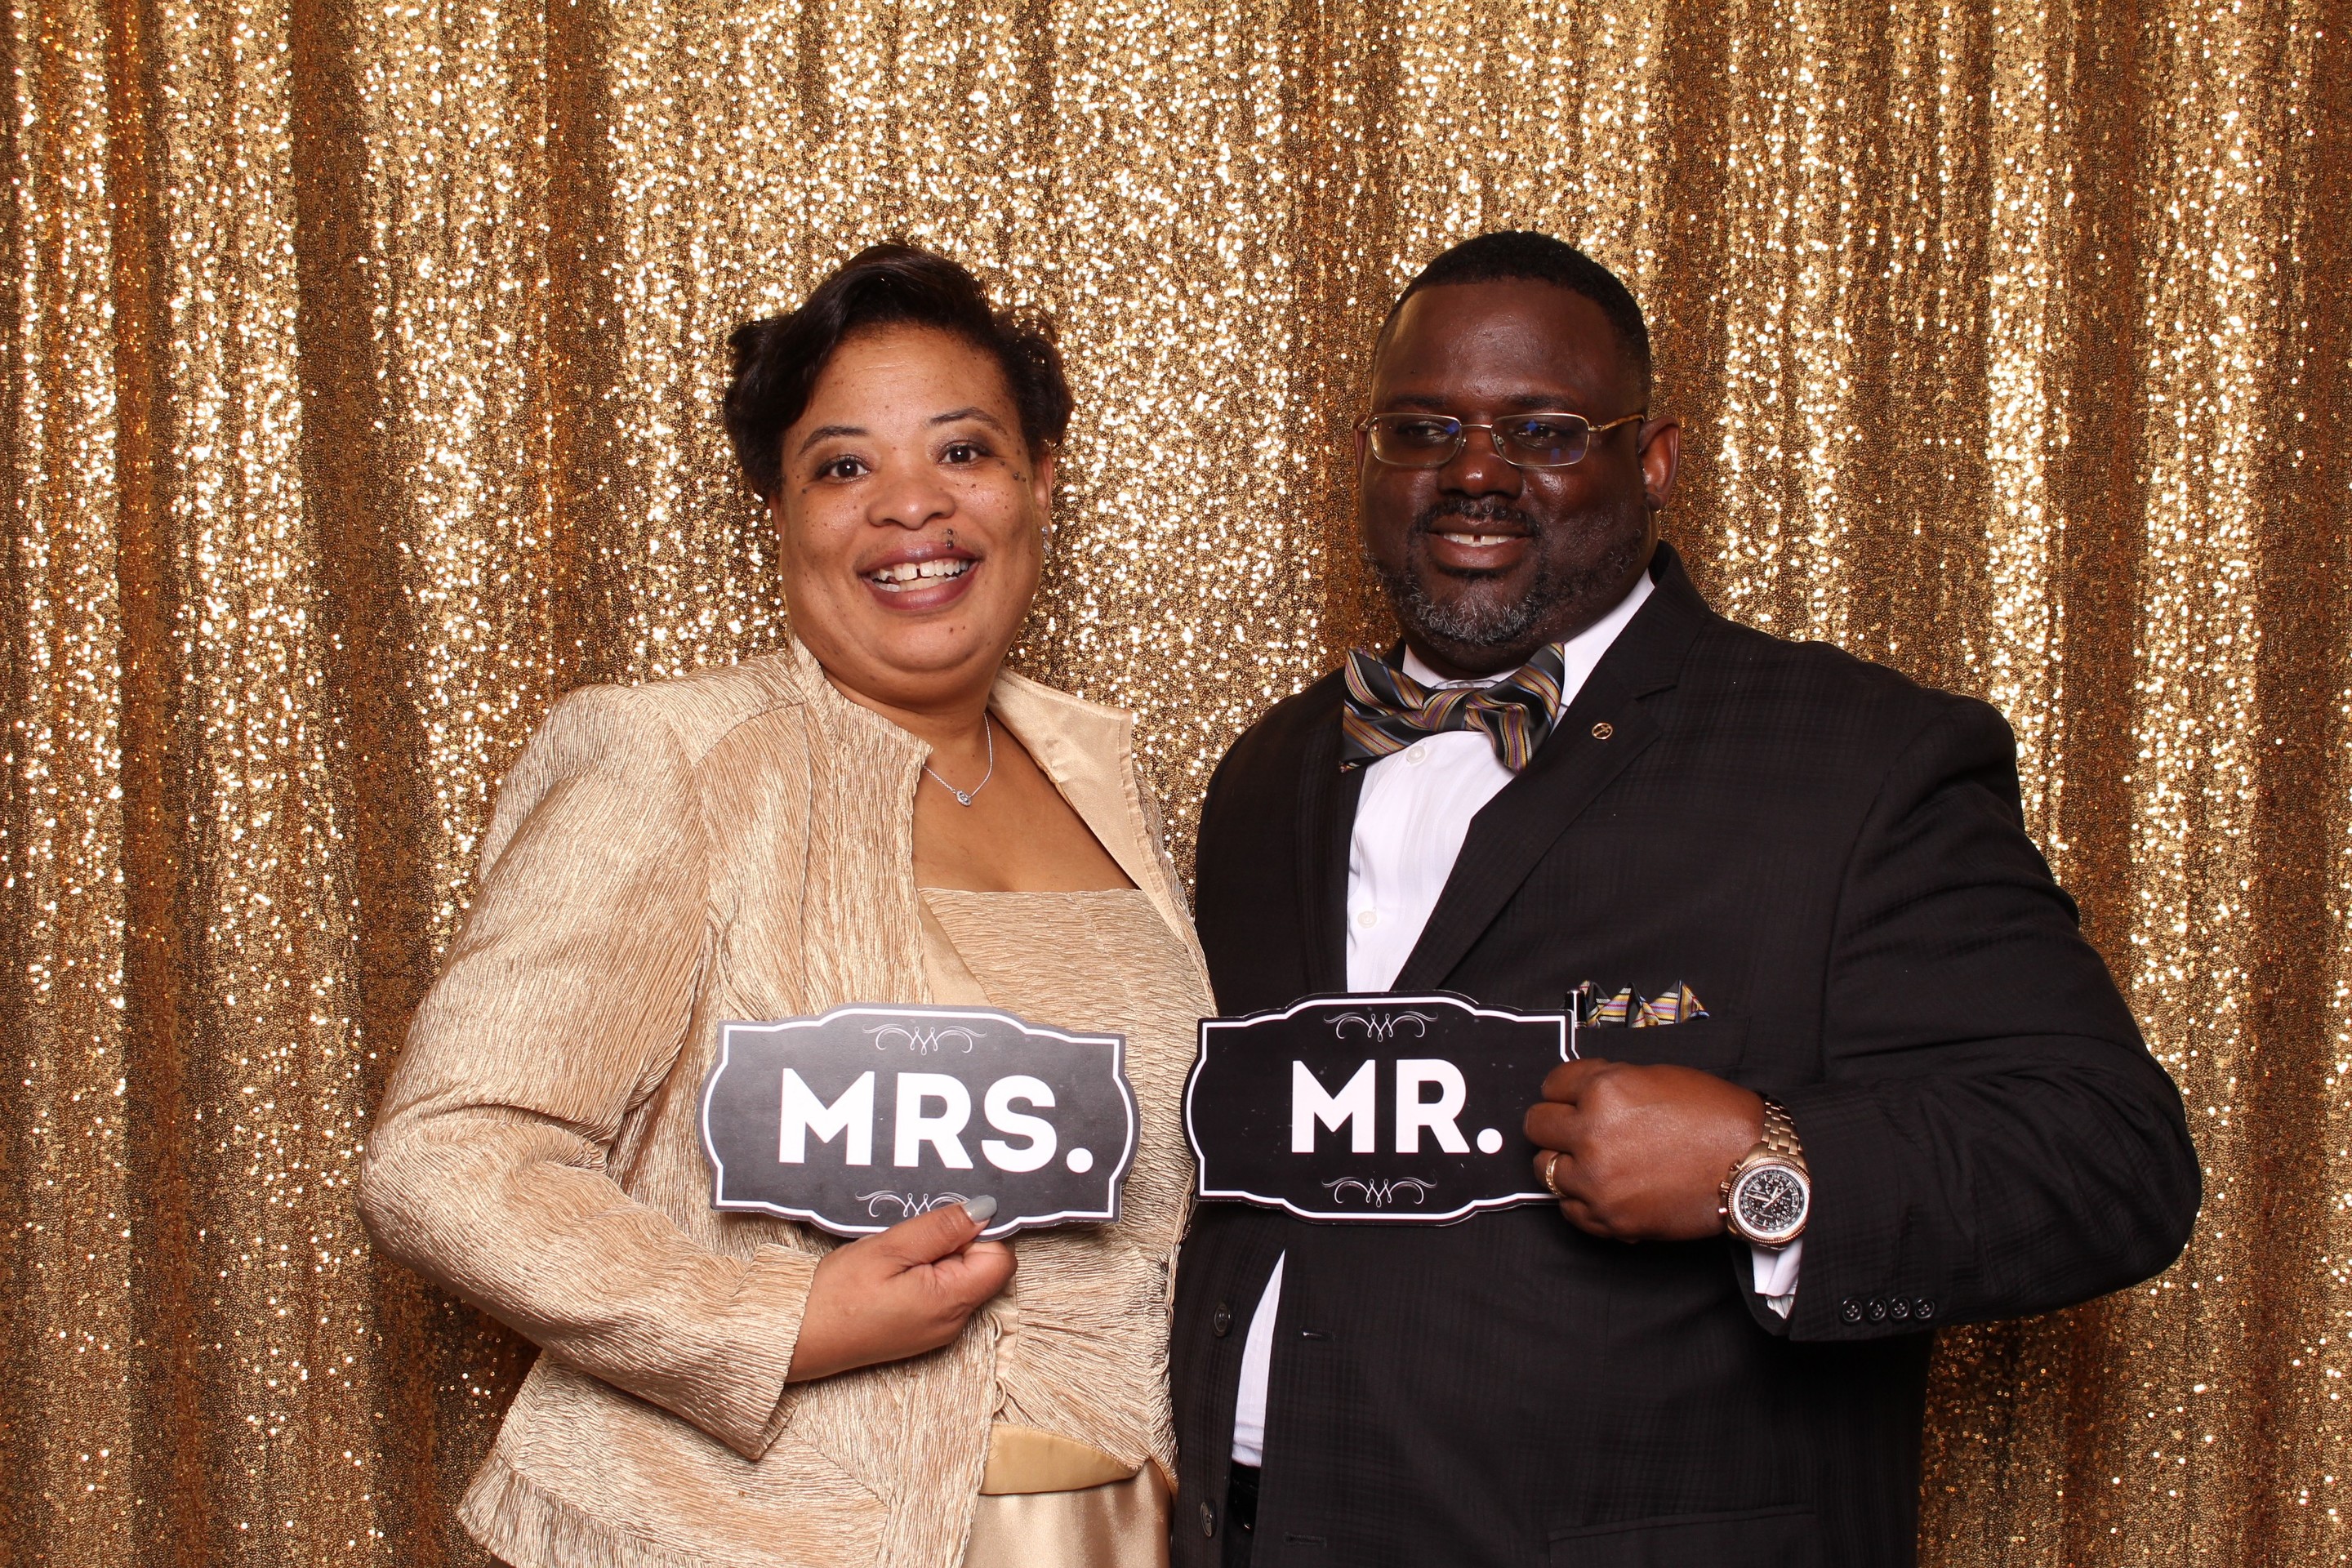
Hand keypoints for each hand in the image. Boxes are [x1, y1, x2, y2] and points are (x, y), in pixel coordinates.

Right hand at [785, 1199, 1016, 1380]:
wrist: (796, 1338)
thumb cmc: (836, 1295)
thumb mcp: (890, 1248)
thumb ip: (943, 1228)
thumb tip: (986, 1211)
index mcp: (952, 1303)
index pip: (1001, 1259)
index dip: (978, 1233)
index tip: (941, 1226)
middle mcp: (953, 1323)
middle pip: (982, 1268)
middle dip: (953, 1244)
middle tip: (908, 1242)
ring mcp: (937, 1331)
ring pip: (959, 1278)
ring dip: (934, 1258)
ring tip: (894, 1259)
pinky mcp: (920, 1331)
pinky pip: (940, 1293)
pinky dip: (922, 1275)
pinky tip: (889, 1275)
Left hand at [1524, 1060, 1764, 1241]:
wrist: (1753, 1168)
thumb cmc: (1715, 1118)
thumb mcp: (1656, 1078)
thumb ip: (1610, 1084)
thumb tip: (1579, 1094)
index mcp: (1604, 1090)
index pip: (1552, 1085)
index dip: (1563, 1090)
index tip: (1570, 1098)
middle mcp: (1592, 1134)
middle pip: (1537, 1125)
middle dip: (1554, 1123)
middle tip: (1573, 1129)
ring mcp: (1597, 1180)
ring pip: (1545, 1169)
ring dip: (1563, 1162)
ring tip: (1590, 1161)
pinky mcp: (1609, 1218)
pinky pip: (1567, 1208)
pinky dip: (1579, 1198)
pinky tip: (1601, 1188)